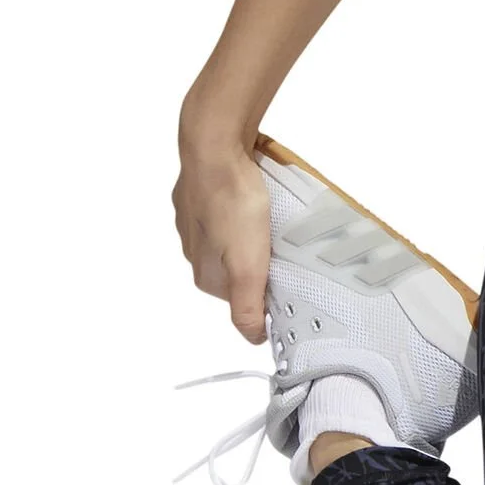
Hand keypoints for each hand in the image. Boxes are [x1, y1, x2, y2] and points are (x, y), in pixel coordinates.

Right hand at [172, 130, 272, 345]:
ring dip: (254, 230)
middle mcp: (194, 248)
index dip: (268, 286)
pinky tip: (259, 195)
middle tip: (287, 242)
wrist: (215, 145)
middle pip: (237, 265)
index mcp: (203, 273)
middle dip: (262, 257)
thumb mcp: (245, 266)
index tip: (290, 274)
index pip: (242, 295)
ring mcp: (196, 217)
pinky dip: (245, 205)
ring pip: (233, 234)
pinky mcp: (203, 190)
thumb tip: (252, 339)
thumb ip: (247, 305)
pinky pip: (229, 206)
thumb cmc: (232, 203)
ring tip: (274, 217)